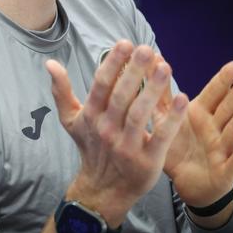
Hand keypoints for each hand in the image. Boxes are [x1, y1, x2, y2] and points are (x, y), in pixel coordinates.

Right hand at [46, 40, 188, 226]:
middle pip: (121, 96)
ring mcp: (126, 146)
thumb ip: (61, 91)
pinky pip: (160, 137)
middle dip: (133, 71)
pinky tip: (182, 99)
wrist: (103, 190)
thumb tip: (50, 63)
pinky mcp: (147, 161)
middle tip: (146, 49)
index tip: (124, 43)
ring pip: (139, 114)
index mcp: (92, 116)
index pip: (101, 85)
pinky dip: (171, 119)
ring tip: (165, 67)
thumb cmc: (91, 147)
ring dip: (152, 90)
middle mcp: (107, 129)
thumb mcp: (72, 120)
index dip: (112, 63)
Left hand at [162, 61, 232, 211]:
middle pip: (229, 107)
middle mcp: (215, 128)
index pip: (215, 94)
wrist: (183, 185)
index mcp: (200, 114)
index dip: (224, 80)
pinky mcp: (227, 170)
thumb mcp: (165, 120)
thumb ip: (162, 93)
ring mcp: (223, 148)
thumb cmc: (177, 148)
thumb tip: (155, 60)